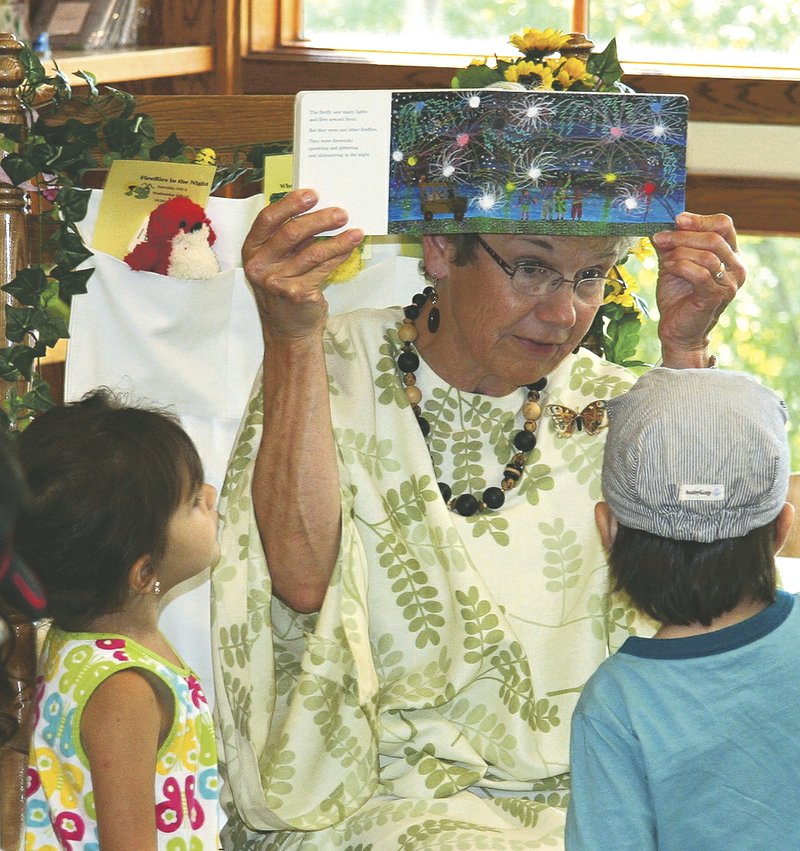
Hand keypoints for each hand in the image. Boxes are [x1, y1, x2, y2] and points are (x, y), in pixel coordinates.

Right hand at [242, 189, 363, 341]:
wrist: (288, 331)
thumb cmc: (285, 290)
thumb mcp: (277, 263)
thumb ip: (288, 240)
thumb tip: (318, 211)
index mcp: (252, 250)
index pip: (268, 219)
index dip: (291, 204)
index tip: (312, 195)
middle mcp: (260, 266)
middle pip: (292, 233)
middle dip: (320, 220)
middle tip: (341, 213)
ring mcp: (277, 282)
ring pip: (313, 252)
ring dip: (338, 240)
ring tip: (354, 231)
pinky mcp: (296, 294)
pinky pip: (323, 269)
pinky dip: (339, 256)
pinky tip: (350, 248)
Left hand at [651, 212, 744, 367]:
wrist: (677, 330)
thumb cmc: (678, 296)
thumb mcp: (672, 263)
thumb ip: (670, 244)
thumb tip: (657, 223)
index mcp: (729, 254)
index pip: (724, 224)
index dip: (700, 219)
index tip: (677, 219)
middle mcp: (736, 267)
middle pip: (714, 237)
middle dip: (682, 235)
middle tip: (660, 238)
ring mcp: (730, 283)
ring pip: (707, 254)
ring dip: (679, 252)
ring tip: (664, 260)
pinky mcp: (717, 296)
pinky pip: (700, 273)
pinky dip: (681, 266)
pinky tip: (669, 269)